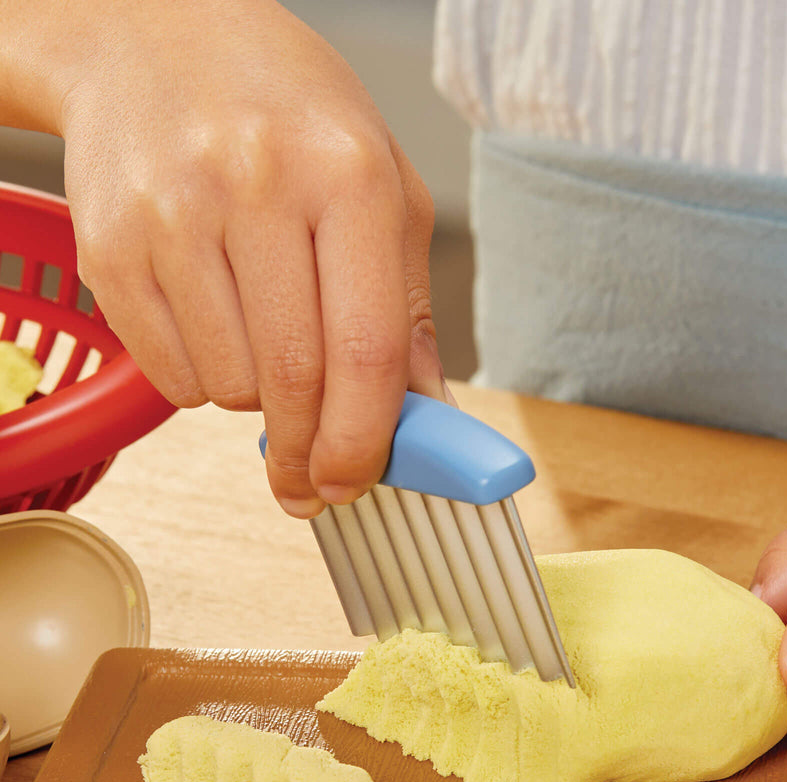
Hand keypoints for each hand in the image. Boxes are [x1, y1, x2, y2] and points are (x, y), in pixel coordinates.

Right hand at [55, 0, 444, 515]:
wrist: (155, 37)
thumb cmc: (291, 116)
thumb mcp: (380, 187)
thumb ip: (406, 307)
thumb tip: (425, 412)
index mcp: (347, 175)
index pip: (366, 347)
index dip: (366, 439)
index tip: (358, 483)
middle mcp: (257, 187)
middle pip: (295, 381)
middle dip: (310, 454)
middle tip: (313, 482)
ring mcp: (174, 214)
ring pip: (230, 388)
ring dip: (258, 402)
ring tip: (264, 339)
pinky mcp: (113, 246)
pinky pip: (171, 375)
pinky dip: (204, 381)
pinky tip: (216, 324)